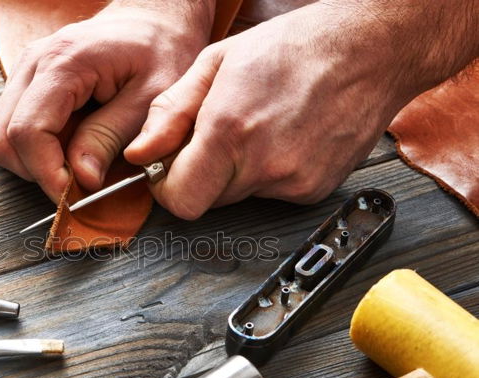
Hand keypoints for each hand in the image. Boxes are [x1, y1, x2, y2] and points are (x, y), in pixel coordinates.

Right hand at [0, 1, 213, 202]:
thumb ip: (112, 136)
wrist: (154, 20)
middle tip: (76, 183)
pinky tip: (71, 146)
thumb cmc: (160, 50)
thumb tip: (82, 177)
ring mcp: (27, 73)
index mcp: (63, 62)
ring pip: (2, 138)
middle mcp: (33, 64)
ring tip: (76, 162)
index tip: (72, 195)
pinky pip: (16, 129)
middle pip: (2, 139)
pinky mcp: (30, 85)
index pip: (27, 131)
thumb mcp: (152, 98)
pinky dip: (38, 150)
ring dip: (35, 162)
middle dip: (37, 171)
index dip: (46, 173)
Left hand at [124, 2, 419, 219]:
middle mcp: (262, 164)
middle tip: (218, 136)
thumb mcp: (215, 63)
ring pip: (238, 197)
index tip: (169, 170)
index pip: (180, 200)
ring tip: (257, 128)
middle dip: (201, 174)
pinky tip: (282, 138)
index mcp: (229, 130)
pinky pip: (271, 194)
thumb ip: (170, 113)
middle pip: (206, 200)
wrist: (369, 48)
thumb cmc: (293, 46)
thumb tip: (140, 153)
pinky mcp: (314, 190)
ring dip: (235, 172)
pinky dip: (267, 173)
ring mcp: (292, 182)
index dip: (167, 187)